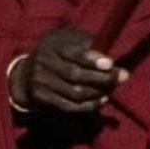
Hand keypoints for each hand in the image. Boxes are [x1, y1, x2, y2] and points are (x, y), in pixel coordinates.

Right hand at [12, 29, 128, 115]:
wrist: (27, 72)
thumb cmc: (59, 53)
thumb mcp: (70, 41)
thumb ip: (88, 46)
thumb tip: (110, 59)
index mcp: (52, 46)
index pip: (73, 54)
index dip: (92, 60)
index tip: (110, 63)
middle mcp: (43, 64)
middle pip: (75, 75)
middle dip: (102, 78)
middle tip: (122, 77)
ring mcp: (41, 83)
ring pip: (75, 93)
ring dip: (99, 92)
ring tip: (113, 88)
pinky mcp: (42, 99)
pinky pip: (70, 107)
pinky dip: (90, 105)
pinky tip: (103, 100)